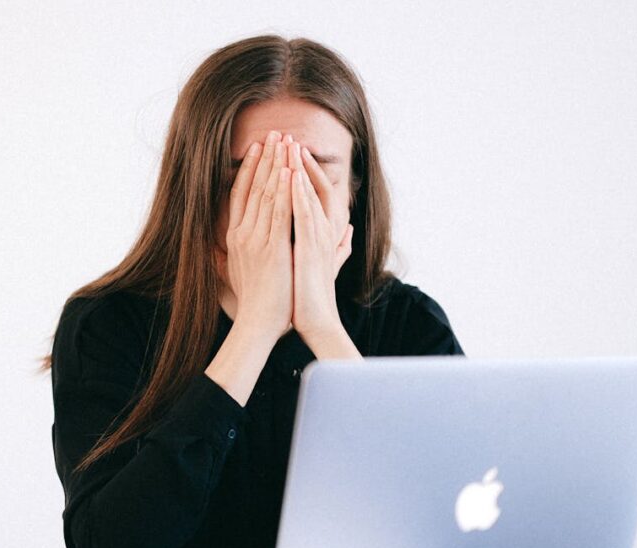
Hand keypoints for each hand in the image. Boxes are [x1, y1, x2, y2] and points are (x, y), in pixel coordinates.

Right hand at [221, 130, 294, 342]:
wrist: (258, 324)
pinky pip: (278, 212)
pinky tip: (290, 170)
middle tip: (275, 133)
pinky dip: (284, 190)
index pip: (241, 194)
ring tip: (285, 141)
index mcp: (235, 237)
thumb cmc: (254, 302)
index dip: (250, 168)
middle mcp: (242, 234)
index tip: (259, 147)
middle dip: (265, 158)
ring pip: (266, 194)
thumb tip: (224, 247)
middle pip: (253, 187)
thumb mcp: (239, 273)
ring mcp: (255, 239)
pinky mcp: (271, 248)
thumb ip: (234, 255)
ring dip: (276, 165)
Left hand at [288, 140, 353, 343]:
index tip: (288, 152)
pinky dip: (297, 193)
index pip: (314, 192)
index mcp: (323, 232)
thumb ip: (338, 247)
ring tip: (288, 145)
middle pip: (312, 186)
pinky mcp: (310, 248)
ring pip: (308, 195)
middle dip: (298, 161)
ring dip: (298, 169)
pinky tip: (288, 176)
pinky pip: (303, 214)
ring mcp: (319, 238)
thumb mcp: (324, 264)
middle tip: (286, 136)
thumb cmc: (313, 296)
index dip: (303, 171)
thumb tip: (350, 233)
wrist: (316, 322)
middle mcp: (324, 230)